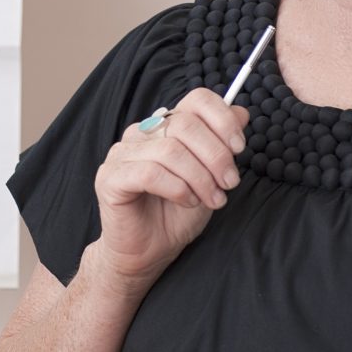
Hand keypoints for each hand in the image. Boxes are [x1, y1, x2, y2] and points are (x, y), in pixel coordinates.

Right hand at [94, 88, 249, 286]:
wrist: (148, 252)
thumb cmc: (176, 215)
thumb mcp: (210, 176)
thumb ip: (222, 144)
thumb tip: (241, 112)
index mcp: (166, 126)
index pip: (196, 98)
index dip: (222, 119)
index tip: (239, 148)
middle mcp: (141, 133)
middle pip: (185, 123)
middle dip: (216, 155)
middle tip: (229, 183)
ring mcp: (122, 153)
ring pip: (170, 150)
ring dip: (200, 177)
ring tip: (213, 200)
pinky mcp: (110, 177)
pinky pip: (150, 173)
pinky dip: (177, 188)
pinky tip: (188, 202)